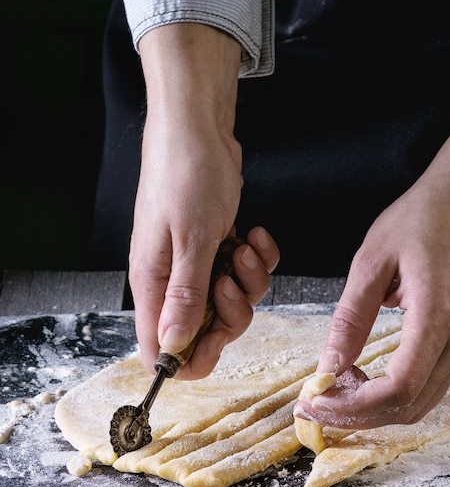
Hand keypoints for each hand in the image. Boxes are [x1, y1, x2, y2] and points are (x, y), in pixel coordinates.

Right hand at [127, 23, 279, 379]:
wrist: (199, 130)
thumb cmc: (185, 175)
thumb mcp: (190, 240)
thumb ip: (185, 297)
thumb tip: (173, 346)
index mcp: (154, 284)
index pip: (162, 347)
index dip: (190, 356)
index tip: (217, 338)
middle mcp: (173, 278)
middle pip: (207, 329)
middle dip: (231, 312)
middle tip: (231, 279)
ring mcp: (198, 260)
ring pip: (233, 300)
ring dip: (249, 279)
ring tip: (243, 246)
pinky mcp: (220, 244)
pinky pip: (247, 270)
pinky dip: (258, 257)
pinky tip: (252, 233)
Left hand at [294, 115, 449, 428]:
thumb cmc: (423, 218)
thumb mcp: (373, 259)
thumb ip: (351, 316)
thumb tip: (328, 365)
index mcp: (436, 313)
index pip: (398, 388)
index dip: (353, 406)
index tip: (315, 402)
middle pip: (410, 406)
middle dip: (358, 415)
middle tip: (317, 402)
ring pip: (421, 402)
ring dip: (375, 407)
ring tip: (336, 386)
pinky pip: (428, 383)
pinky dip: (393, 392)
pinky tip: (364, 373)